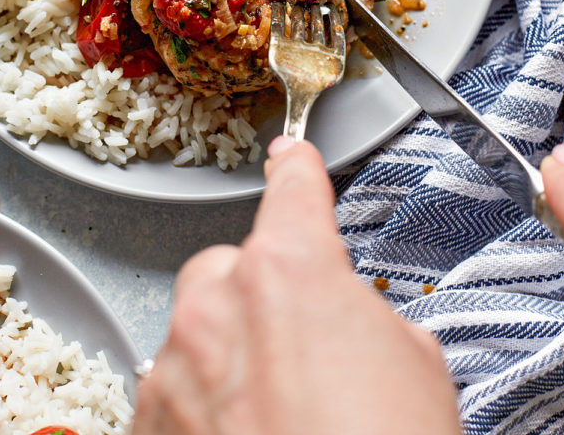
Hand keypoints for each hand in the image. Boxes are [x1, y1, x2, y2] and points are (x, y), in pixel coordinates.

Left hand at [133, 136, 461, 434]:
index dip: (297, 169)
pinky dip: (202, 409)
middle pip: (234, 267)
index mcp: (290, 270)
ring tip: (283, 418)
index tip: (289, 155)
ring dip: (231, 359)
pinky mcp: (147, 424)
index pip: (293, 190)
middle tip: (307, 356)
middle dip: (263, 296)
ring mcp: (175, 367)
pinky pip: (174, 391)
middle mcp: (218, 305)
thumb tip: (348, 317)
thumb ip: (366, 314)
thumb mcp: (415, 366)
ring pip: (200, 332)